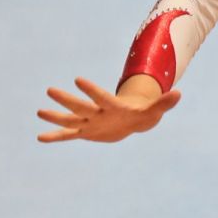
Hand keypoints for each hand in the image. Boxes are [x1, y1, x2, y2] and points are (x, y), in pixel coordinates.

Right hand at [37, 77, 179, 143]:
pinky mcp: (86, 132)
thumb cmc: (142, 112)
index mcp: (112, 106)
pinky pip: (68, 135)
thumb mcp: (153, 110)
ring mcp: (90, 121)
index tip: (77, 79)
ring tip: (39, 111)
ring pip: (70, 119)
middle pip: (80, 106)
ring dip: (55, 116)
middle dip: (66, 100)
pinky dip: (55, 137)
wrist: (131, 119)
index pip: (101, 97)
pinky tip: (40, 138)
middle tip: (50, 90)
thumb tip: (178, 94)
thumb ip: (164, 103)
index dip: (91, 90)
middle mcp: (97, 112)